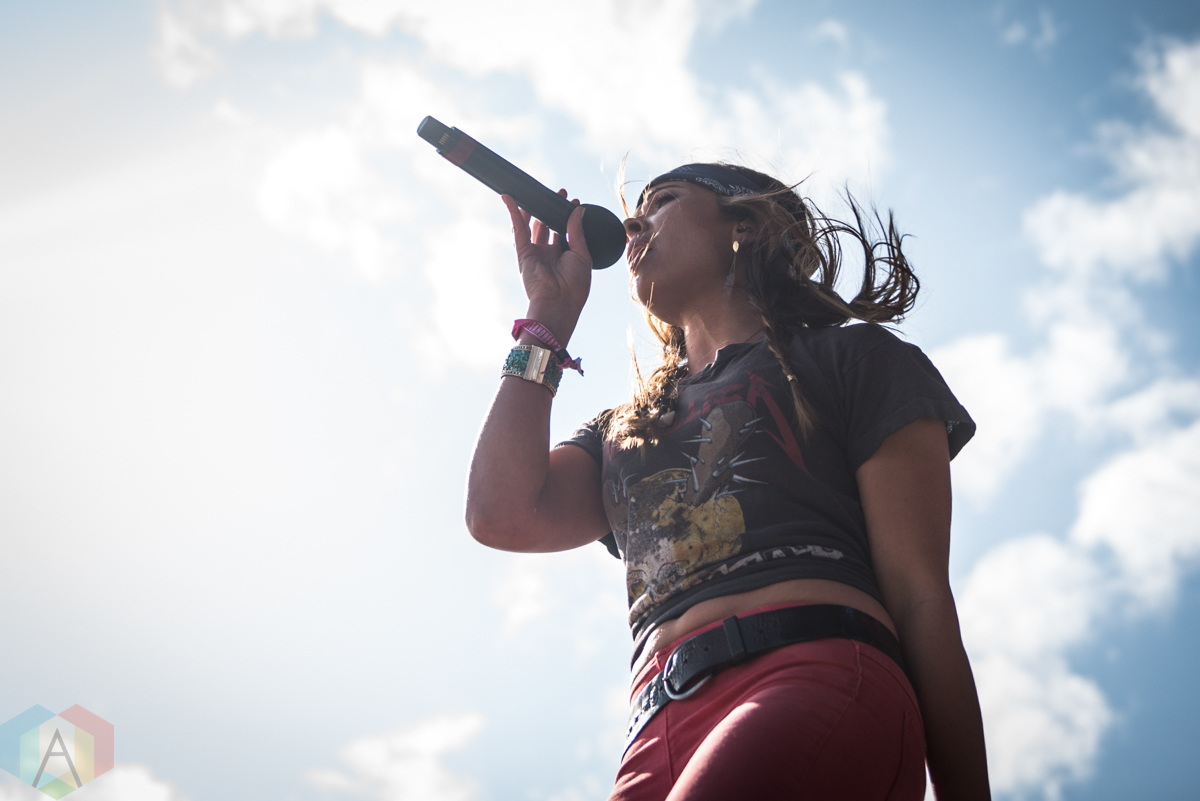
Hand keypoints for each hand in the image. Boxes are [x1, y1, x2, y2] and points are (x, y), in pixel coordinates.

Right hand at [502, 190, 590, 345]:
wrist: (559, 304)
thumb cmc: (574, 286)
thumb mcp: (581, 255)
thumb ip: (577, 231)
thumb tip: (578, 210)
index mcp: (564, 256)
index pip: (564, 231)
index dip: (568, 216)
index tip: (574, 201)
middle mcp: (548, 254)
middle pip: (548, 226)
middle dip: (552, 209)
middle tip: (560, 192)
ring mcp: (534, 253)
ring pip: (532, 225)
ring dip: (535, 208)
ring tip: (541, 191)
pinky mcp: (523, 253)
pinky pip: (518, 229)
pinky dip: (513, 213)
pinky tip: (509, 198)